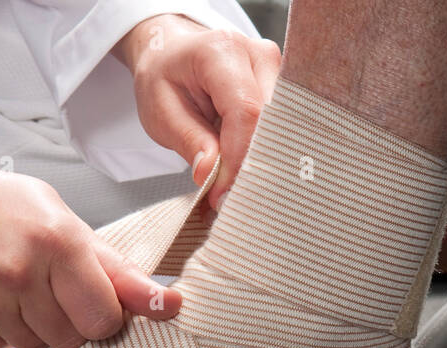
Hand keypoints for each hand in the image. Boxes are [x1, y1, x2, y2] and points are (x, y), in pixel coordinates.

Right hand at [0, 132, 180, 347]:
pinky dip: (0, 330)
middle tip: (48, 288)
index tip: (95, 301)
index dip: (106, 314)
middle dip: (71, 321)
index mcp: (56, 240)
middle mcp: (20, 273)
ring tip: (12, 286)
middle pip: (75, 339)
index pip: (106, 317)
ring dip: (35, 326)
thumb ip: (114, 266)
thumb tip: (166, 302)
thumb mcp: (60, 217)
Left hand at [115, 14, 280, 207]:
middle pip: (273, 121)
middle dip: (255, 164)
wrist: (173, 54)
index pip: (245, 112)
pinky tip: (249, 170)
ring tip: (238, 185)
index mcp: (222, 51)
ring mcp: (277, 69)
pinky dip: (267, 154)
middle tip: (231, 197)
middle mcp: (258, 54)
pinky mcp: (285, 88)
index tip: (222, 193)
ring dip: (264, 161)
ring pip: (285, 127)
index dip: (238, 158)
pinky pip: (284, 128)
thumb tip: (211, 176)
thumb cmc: (165, 78)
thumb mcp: (161, 111)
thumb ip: (188, 141)